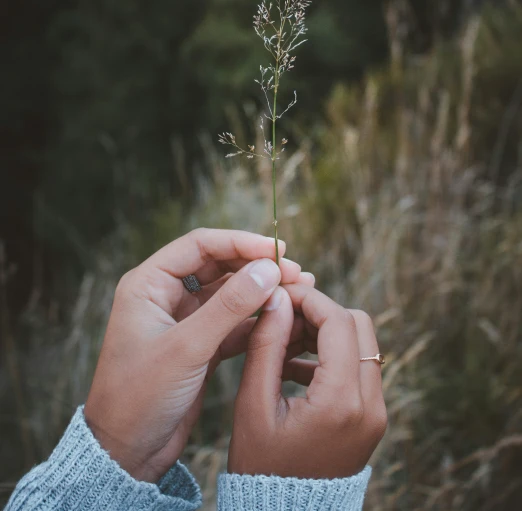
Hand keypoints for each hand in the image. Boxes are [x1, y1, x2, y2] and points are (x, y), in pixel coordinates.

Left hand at [84, 228, 308, 482]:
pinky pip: (233, 322)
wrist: (126, 454)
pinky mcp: (198, 346)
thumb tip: (268, 269)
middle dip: (256, 266)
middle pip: (218, 265)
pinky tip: (284, 319)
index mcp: (148, 284)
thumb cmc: (140, 397)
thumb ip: (230, 306)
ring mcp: (183, 321)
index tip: (277, 249)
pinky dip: (257, 320)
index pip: (200, 245)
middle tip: (295, 272)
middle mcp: (165, 296)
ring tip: (299, 289)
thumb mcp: (187, 348)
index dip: (240, 242)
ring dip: (261, 291)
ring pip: (229, 294)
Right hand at [228, 283, 386, 478]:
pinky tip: (293, 367)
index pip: (338, 321)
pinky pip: (360, 367)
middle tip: (282, 317)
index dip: (309, 298)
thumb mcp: (253, 404)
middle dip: (320, 312)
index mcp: (340, 401)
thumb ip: (266, 345)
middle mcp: (370, 405)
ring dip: (326, 332)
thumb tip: (278, 298)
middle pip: (358, 324)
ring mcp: (376, 413)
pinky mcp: (373, 418)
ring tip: (283, 343)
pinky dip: (332, 355)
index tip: (280, 293)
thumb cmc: (261, 465)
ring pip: (362, 343)